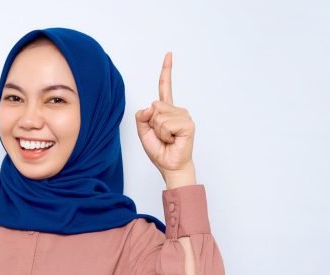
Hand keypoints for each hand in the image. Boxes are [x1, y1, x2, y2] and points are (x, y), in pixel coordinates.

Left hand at [134, 51, 195, 180]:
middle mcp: (177, 111)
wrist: (170, 166)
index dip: (166, 71)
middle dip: (151, 124)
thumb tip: (149, 108)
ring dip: (158, 131)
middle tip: (161, 137)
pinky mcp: (188, 124)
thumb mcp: (143, 132)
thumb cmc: (159, 151)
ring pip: (159, 116)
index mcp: (166, 110)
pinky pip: (166, 124)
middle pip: (154, 106)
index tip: (169, 55)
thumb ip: (141, 117)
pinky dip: (164, 134)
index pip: (165, 87)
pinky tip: (172, 140)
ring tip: (167, 139)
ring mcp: (184, 116)